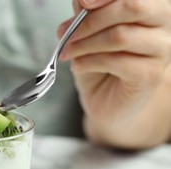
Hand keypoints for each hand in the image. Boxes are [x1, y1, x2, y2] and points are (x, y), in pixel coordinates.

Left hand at [58, 0, 170, 124]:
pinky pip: (116, 61)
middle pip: (132, 6)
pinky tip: (77, 67)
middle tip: (65, 33)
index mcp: (152, 5)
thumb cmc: (99, 64)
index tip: (83, 2)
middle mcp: (164, 22)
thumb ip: (88, 14)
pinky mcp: (152, 75)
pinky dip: (89, 62)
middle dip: (91, 20)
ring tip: (67, 52)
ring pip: (121, 35)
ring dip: (85, 44)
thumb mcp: (87, 33)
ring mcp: (162, 49)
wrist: (105, 101)